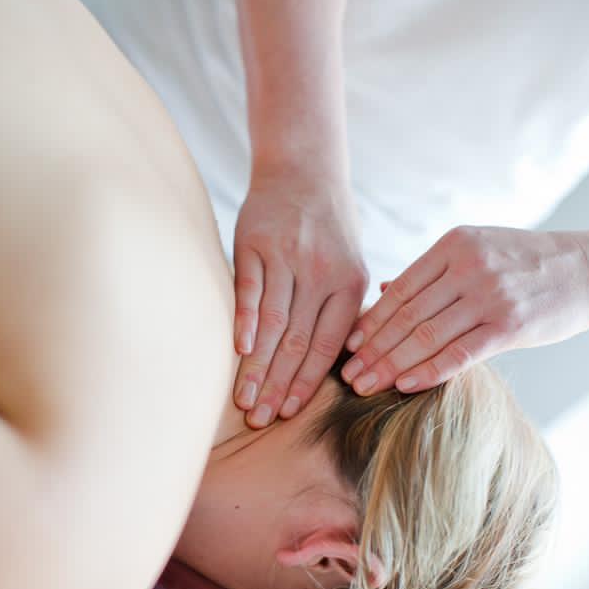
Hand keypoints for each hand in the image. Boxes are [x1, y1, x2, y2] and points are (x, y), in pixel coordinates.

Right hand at [233, 166, 367, 426]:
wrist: (303, 168)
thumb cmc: (327, 229)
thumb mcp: (351, 265)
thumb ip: (342, 312)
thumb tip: (341, 368)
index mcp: (349, 283)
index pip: (327, 345)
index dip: (306, 382)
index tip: (289, 412)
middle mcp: (321, 271)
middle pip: (296, 340)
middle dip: (277, 385)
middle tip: (260, 420)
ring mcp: (286, 256)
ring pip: (271, 322)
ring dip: (256, 366)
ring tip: (243, 399)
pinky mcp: (253, 242)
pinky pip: (248, 289)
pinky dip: (243, 321)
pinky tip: (237, 351)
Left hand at [341, 225, 588, 393]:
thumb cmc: (528, 263)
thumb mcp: (478, 249)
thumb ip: (432, 271)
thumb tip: (384, 288)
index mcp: (455, 245)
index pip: (400, 289)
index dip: (370, 320)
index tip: (348, 346)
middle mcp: (469, 267)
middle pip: (407, 315)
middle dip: (372, 349)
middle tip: (347, 376)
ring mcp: (490, 296)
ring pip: (427, 336)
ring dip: (390, 365)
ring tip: (365, 386)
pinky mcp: (511, 326)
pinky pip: (460, 353)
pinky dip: (428, 371)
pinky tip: (404, 385)